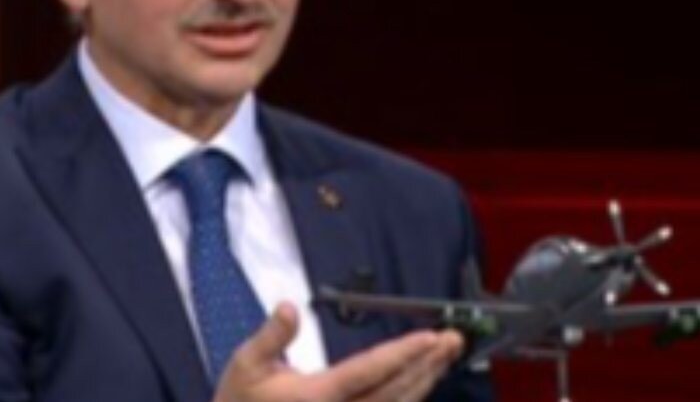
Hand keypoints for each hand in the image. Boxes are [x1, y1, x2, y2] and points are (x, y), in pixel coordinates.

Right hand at [213, 301, 463, 401]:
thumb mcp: (246, 365)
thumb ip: (271, 335)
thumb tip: (289, 306)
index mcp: (318, 396)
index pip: (370, 370)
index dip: (404, 354)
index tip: (430, 338)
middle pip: (397, 390)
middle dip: (427, 363)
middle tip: (453, 340)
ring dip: (425, 381)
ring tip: (445, 356)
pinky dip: (409, 399)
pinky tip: (423, 383)